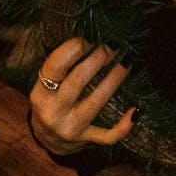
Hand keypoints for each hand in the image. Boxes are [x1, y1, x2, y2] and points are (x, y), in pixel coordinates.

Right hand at [28, 37, 135, 154]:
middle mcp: (53, 113)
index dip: (75, 47)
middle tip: (113, 43)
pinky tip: (136, 110)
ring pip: (96, 102)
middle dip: (98, 58)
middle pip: (77, 80)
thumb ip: (63, 66)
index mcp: (40, 94)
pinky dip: (123, 126)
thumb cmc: (51, 102)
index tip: (91, 35)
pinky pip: (108, 136)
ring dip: (114, 79)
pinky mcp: (85, 140)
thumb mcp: (46, 85)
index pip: (56, 65)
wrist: (46, 140)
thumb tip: (92, 36)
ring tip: (127, 61)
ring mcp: (70, 129)